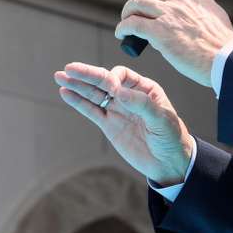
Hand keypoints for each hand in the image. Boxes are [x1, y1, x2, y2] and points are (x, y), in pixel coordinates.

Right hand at [54, 62, 193, 186]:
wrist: (168, 163)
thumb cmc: (172, 138)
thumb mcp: (162, 120)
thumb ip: (141, 104)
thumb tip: (119, 92)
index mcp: (144, 88)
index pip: (122, 75)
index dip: (113, 79)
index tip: (111, 89)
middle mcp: (128, 95)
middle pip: (103, 81)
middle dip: (86, 74)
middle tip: (69, 69)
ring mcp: (116, 109)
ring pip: (93, 94)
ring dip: (77, 85)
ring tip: (60, 76)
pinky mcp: (108, 125)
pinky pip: (90, 110)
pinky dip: (78, 102)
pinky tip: (65, 92)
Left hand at [115, 0, 232, 86]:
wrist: (226, 60)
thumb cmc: (222, 43)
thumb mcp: (212, 12)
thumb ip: (196, 6)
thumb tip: (184, 10)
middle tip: (135, 10)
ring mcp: (168, 15)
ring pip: (135, 2)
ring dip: (127, 12)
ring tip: (127, 22)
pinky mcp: (160, 34)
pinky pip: (132, 24)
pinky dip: (123, 28)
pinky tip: (122, 34)